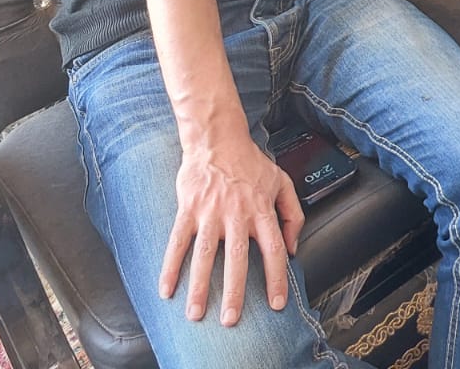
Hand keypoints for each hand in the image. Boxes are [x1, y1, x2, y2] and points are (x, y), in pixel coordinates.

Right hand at [160, 132, 303, 325]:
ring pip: (205, 255)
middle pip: (237, 259)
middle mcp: (237, 213)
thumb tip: (293, 247)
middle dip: (235, 292)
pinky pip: (178, 241)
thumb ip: (293, 214)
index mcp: (261, 210)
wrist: (218, 138)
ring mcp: (210, 212)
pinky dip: (171, 266)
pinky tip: (166, 288)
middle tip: (231, 319)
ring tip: (196, 312)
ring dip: (200, 286)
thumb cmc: (250, 162)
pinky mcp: (189, 209)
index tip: (276, 304)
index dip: (276, 278)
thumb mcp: (282, 182)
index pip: (273, 249)